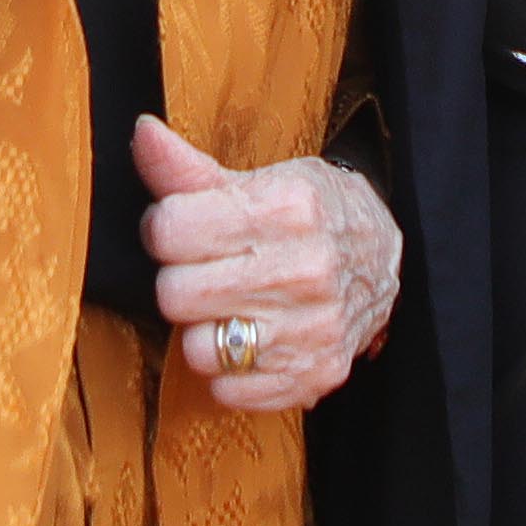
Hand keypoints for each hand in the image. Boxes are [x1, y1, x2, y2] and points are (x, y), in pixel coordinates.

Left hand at [140, 119, 402, 415]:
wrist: (381, 259)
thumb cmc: (309, 214)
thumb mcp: (258, 181)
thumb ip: (188, 169)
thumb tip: (143, 133)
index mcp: (288, 209)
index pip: (170, 230)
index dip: (164, 229)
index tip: (184, 229)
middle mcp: (307, 270)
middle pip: (175, 294)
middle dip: (181, 280)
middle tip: (207, 270)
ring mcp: (314, 329)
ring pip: (198, 349)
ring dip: (203, 330)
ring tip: (228, 307)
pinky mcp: (316, 375)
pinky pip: (229, 392)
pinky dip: (229, 372)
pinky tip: (249, 340)